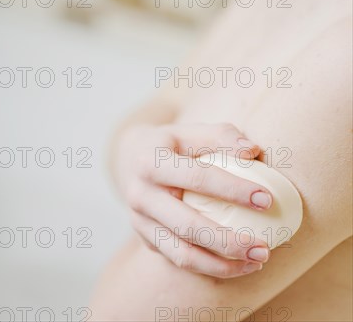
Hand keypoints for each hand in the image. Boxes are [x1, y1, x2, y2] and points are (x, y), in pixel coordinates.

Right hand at [112, 122, 272, 277]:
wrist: (131, 161)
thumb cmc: (174, 145)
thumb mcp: (193, 132)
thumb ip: (223, 136)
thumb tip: (253, 152)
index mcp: (150, 162)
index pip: (196, 178)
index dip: (233, 190)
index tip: (267, 200)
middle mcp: (140, 195)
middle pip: (188, 226)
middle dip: (229, 242)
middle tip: (264, 249)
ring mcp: (140, 221)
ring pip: (182, 254)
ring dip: (222, 265)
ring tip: (257, 263)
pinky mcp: (145, 239)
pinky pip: (179, 261)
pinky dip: (211, 267)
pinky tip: (238, 265)